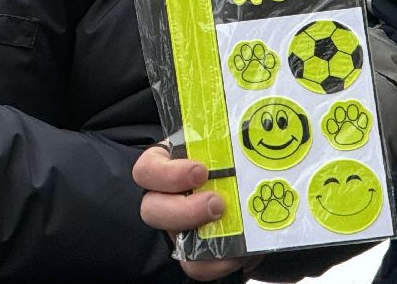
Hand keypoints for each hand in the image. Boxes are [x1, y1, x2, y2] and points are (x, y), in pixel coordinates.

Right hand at [133, 143, 262, 280]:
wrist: (250, 196)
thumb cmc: (231, 164)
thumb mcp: (221, 148)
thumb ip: (225, 144)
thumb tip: (248, 131)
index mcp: (166, 168)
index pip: (146, 172)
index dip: (168, 174)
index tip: (200, 170)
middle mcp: (165, 199)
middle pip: (152, 210)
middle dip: (184, 209)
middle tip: (218, 203)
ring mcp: (178, 229)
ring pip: (172, 240)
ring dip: (201, 236)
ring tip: (230, 227)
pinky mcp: (195, 254)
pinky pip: (196, 266)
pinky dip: (219, 262)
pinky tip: (241, 253)